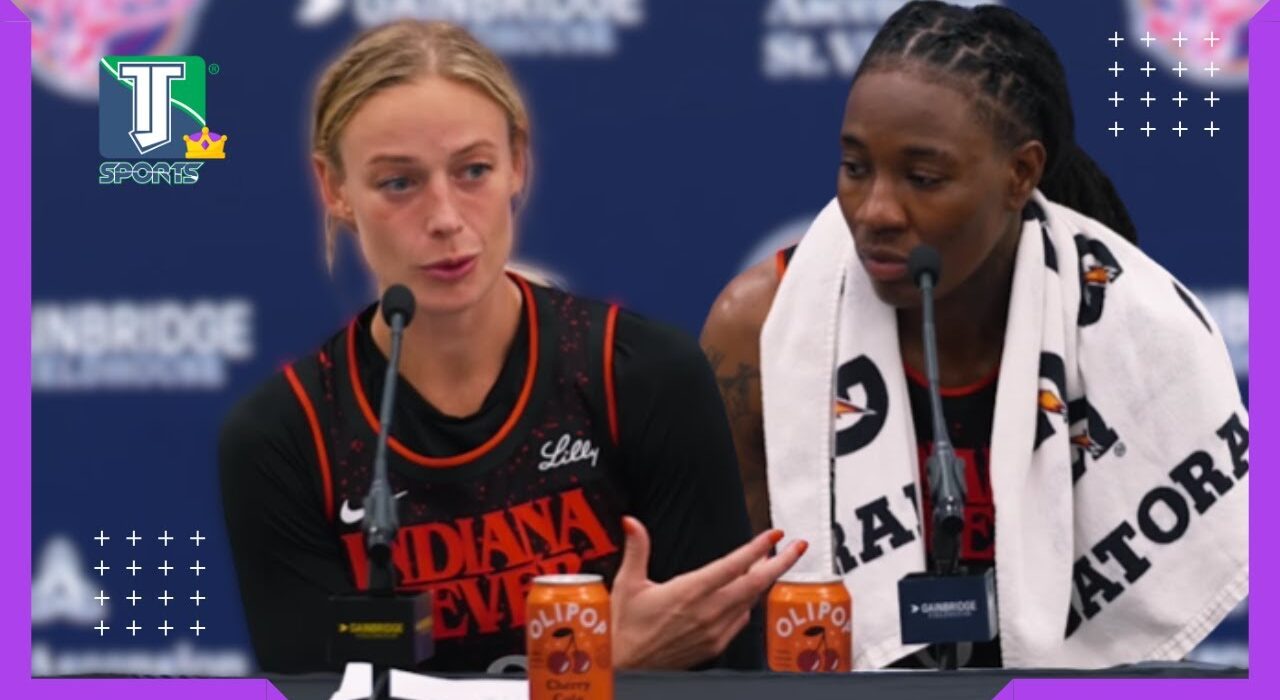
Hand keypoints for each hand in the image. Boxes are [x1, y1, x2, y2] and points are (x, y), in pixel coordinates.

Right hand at [609, 515, 807, 669]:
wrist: (627, 666)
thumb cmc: (626, 628)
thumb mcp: (627, 583)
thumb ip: (636, 549)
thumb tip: (632, 523)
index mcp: (690, 591)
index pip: (734, 564)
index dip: (758, 547)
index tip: (774, 535)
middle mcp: (708, 611)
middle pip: (756, 583)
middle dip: (781, 562)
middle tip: (798, 547)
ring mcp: (714, 630)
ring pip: (751, 601)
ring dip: (764, 580)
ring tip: (773, 563)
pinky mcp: (715, 644)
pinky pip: (741, 620)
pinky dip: (749, 603)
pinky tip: (747, 595)